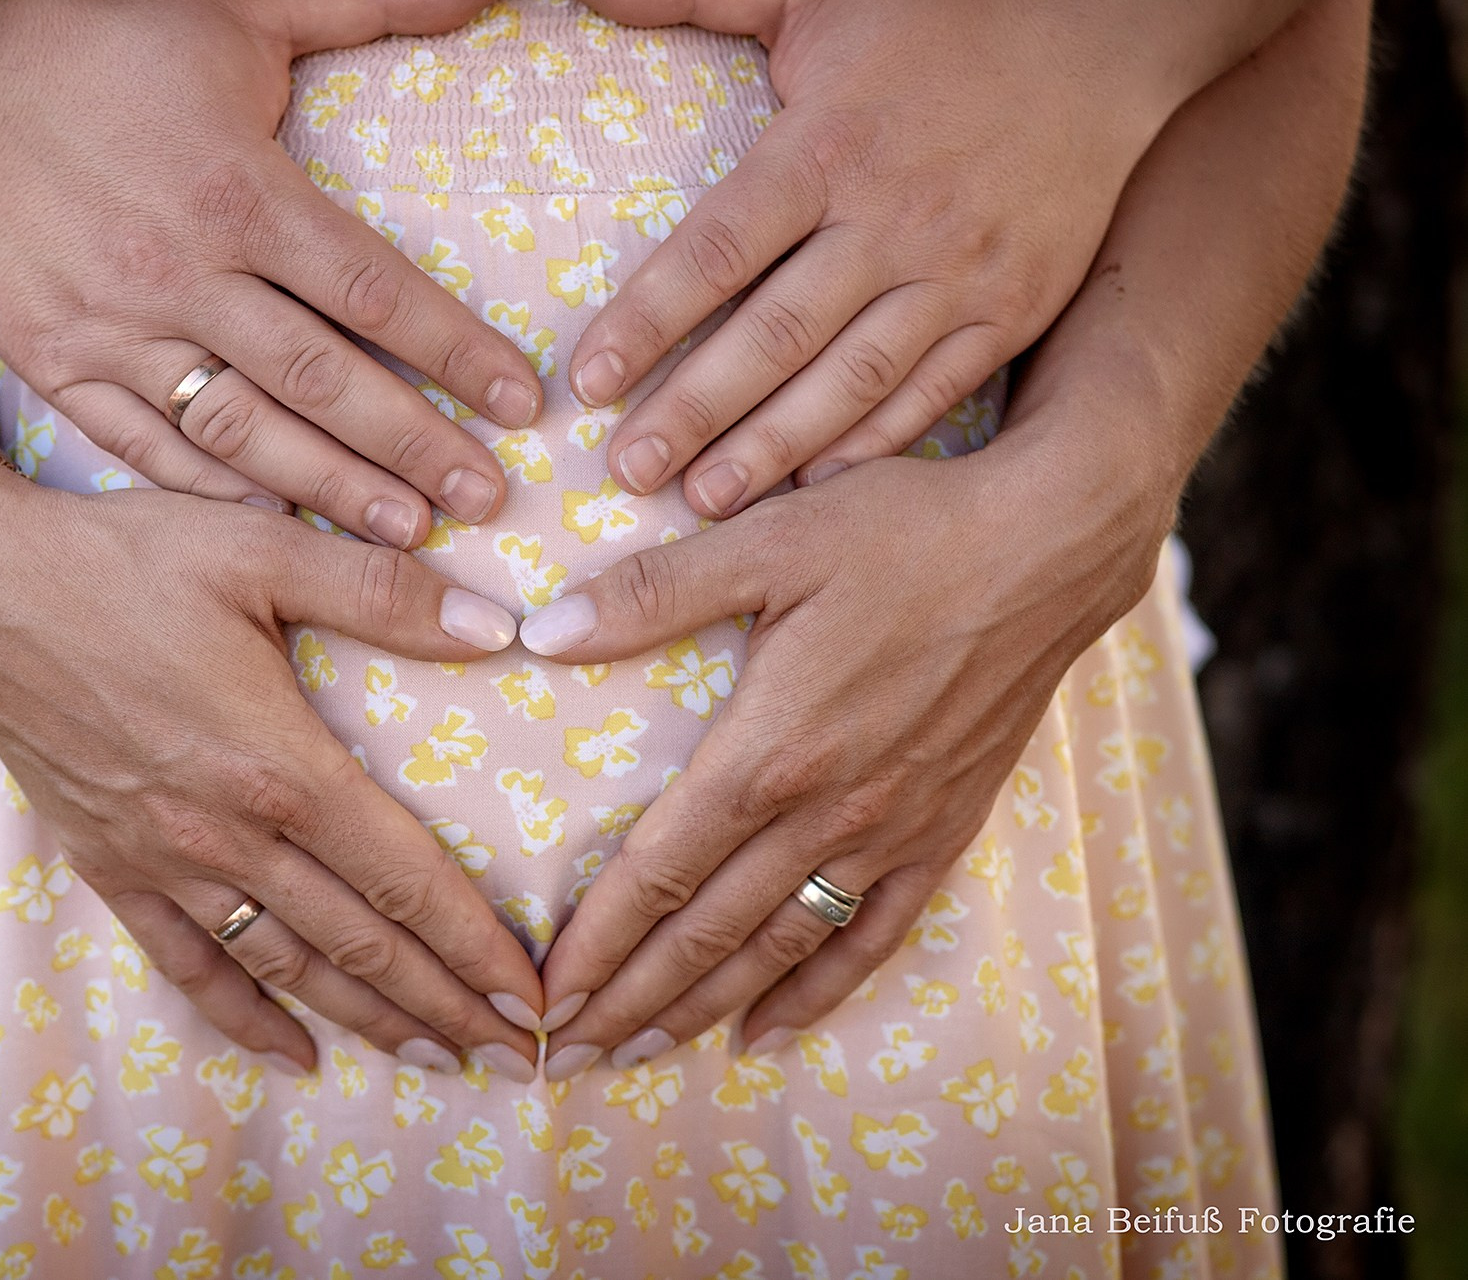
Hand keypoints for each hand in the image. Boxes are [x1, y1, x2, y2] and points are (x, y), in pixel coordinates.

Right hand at [0, 0, 542, 548]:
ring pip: (240, 429)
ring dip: (330, 487)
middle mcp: (181, 272)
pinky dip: (212, 491)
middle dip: (414, 446)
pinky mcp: (56, 362)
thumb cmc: (106, 40)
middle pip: (322, 380)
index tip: (520, 402)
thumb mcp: (239, 3)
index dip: (456, 353)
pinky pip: (144, 445)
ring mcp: (113, 327)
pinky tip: (279, 524)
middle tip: (487, 499)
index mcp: (238, 190)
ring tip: (406, 530)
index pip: (374, 290)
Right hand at [0, 471, 545, 1078]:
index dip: (476, 946)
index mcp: (279, 765)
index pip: (404, 879)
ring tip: (436, 1059)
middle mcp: (226, 834)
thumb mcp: (260, 549)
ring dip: (367, 1019)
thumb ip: (382, 593)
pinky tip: (293, 1055)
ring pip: (285, 967)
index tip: (532, 997)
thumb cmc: (123, 560)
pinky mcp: (108, 865)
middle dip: (444, 1004)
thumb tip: (500, 628)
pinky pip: (186, 964)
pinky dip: (243, 1016)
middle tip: (514, 1057)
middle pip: (358, 943)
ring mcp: (162, 861)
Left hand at [520, 440, 1166, 1077]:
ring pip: (777, 948)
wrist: (1050, 550)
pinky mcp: (944, 833)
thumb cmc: (905, 534)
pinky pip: (872, 937)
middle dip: (627, 1000)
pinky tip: (768, 1033)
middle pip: (706, 933)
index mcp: (769, 751)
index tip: (542, 994)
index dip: (596, 941)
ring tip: (636, 1054)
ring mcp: (890, 833)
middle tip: (561, 1055)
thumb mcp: (766, 540)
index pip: (657, 871)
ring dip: (702, 1008)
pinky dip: (816, 992)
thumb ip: (650, 593)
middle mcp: (826, 812)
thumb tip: (541, 631)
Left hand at [554, 0, 1188, 515]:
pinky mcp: (1014, 310)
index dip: (647, 319)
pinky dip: (873, 446)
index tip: (586, 380)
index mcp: (830, 145)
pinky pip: (934, 395)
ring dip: (772, 449)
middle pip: (774, 336)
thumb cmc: (945, 5)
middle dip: (692, 412)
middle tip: (624, 473)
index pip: (718, 250)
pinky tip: (815, 491)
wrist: (1114, 26)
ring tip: (701, 504)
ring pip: (851, 381)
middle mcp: (895, 218)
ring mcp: (962, 274)